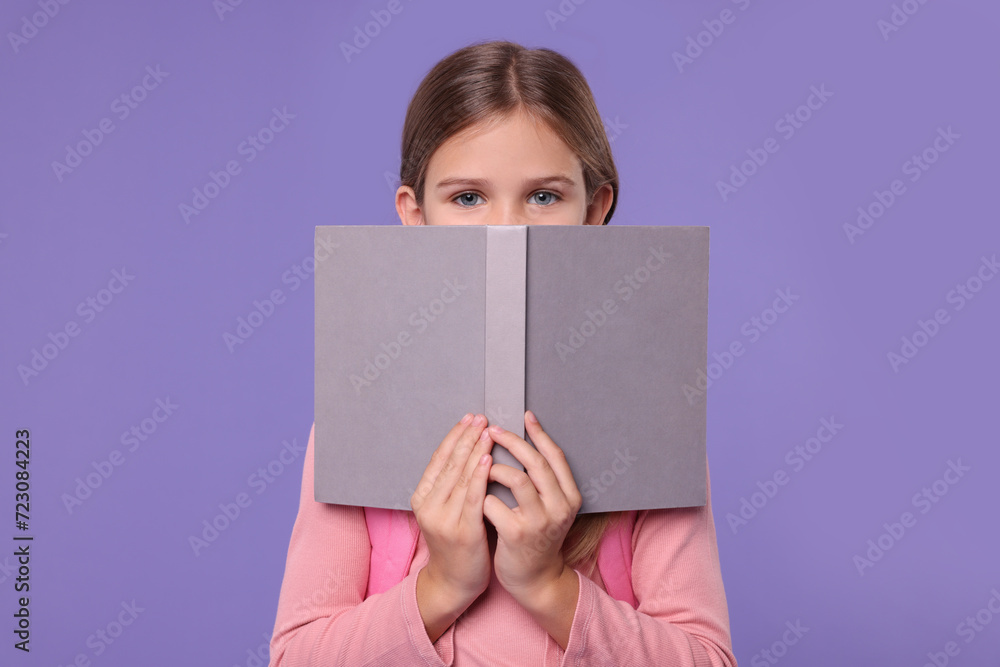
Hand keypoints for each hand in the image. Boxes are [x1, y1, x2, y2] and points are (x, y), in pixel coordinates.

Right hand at [411, 413, 494, 606]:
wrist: (454, 582)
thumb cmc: (457, 542)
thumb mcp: (446, 509)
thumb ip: (452, 483)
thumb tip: (468, 447)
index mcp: (421, 498)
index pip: (439, 459)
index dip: (455, 436)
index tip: (469, 417)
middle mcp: (429, 506)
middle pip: (449, 463)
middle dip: (467, 437)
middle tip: (481, 417)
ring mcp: (444, 520)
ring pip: (461, 477)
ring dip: (475, 450)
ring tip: (487, 431)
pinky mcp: (462, 532)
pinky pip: (472, 498)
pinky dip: (480, 477)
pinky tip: (487, 460)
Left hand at [483, 410, 582, 598]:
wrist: (535, 579)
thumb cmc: (536, 536)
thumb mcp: (549, 507)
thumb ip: (542, 481)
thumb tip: (524, 441)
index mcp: (570, 497)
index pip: (556, 456)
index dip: (540, 434)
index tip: (525, 415)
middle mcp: (559, 507)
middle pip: (537, 463)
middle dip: (513, 442)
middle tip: (492, 430)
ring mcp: (540, 522)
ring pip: (517, 479)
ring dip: (495, 468)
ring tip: (482, 465)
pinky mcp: (517, 535)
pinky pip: (494, 504)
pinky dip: (483, 496)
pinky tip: (476, 496)